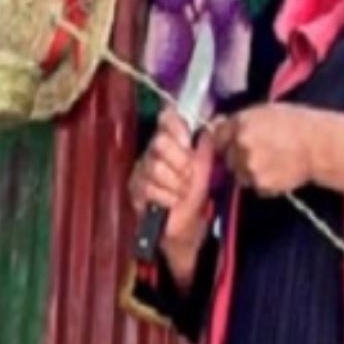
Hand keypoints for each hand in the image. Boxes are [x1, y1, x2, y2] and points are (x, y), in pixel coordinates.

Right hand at [130, 106, 218, 275]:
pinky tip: (172, 202)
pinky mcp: (135, 190)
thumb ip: (205, 146)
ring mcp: (141, 170)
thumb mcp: (206, 167)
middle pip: (160, 142)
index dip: (176, 127)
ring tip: (182, 192)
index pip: (166, 118)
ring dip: (175, 183)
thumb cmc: (195, 194)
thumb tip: (208, 128)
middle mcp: (153, 151)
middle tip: (189, 176)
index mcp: (171, 141)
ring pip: (156, 167)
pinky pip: (149, 188)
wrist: (187, 225)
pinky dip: (167, 197)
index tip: (188, 143)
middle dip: (180, 161)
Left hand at [217, 103, 343, 197]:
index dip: (224, 141)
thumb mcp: (267, 111)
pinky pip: (255, 187)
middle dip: (237, 157)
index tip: (230, 144)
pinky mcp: (260, 184)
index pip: (217, 136)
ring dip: (249, 172)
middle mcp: (240, 145)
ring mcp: (249, 167)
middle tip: (259, 153)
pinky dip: (264, 183)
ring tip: (271, 163)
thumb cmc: (299, 123)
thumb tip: (222, 125)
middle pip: (226, 158)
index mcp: (241, 124)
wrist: (320, 145)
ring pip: (239, 175)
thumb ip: (242, 120)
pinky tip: (278, 172)